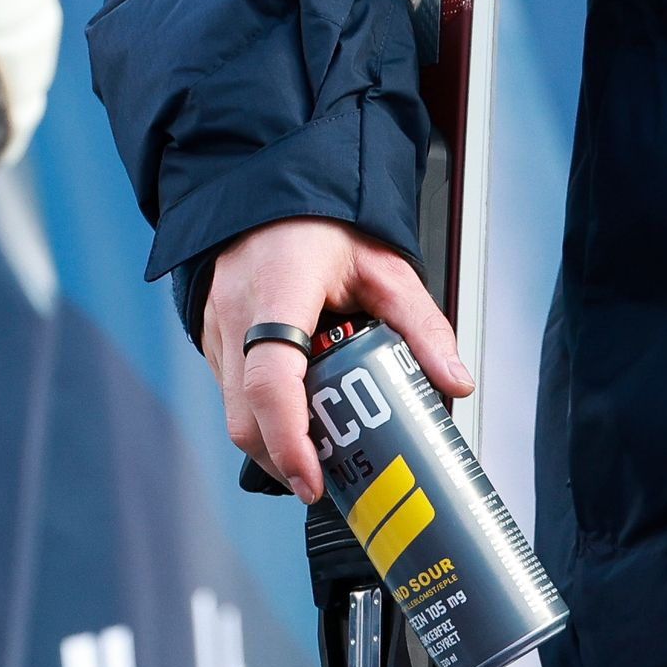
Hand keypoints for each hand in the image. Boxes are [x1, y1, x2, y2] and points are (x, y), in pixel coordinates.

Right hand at [206, 217, 467, 501]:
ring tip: (316, 454)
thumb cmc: (326, 224)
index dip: (290, 441)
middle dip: (283, 459)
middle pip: (245, 415)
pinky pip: (229, 391)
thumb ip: (422, 326)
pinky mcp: (210, 335)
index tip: (314, 479)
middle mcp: (236, 313)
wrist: (273, 186)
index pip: (272, 382)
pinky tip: (296, 415)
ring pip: (233, 409)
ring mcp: (215, 325)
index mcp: (279, 292)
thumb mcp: (386, 268)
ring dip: (270, 441)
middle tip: (325, 481)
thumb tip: (456, 384)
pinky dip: (260, 414)